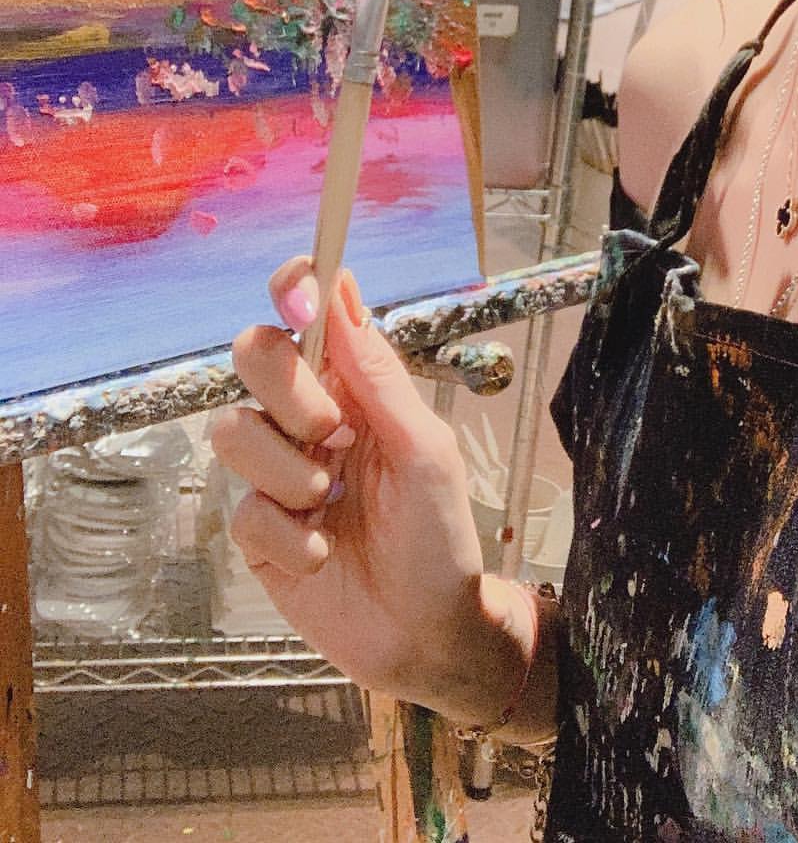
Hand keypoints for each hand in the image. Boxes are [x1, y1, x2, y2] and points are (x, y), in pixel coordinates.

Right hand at [214, 261, 509, 717]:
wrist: (427, 634)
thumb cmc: (439, 537)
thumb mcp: (424, 449)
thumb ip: (377, 374)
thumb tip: (342, 289)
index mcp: (355, 386)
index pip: (310, 314)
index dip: (295, 289)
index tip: (301, 295)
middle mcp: (308, 418)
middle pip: (253, 354)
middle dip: (286, 387)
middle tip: (331, 430)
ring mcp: (277, 473)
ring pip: (233, 429)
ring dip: (287, 469)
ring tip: (331, 502)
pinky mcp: (257, 532)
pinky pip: (243, 510)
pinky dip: (289, 535)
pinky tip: (325, 553)